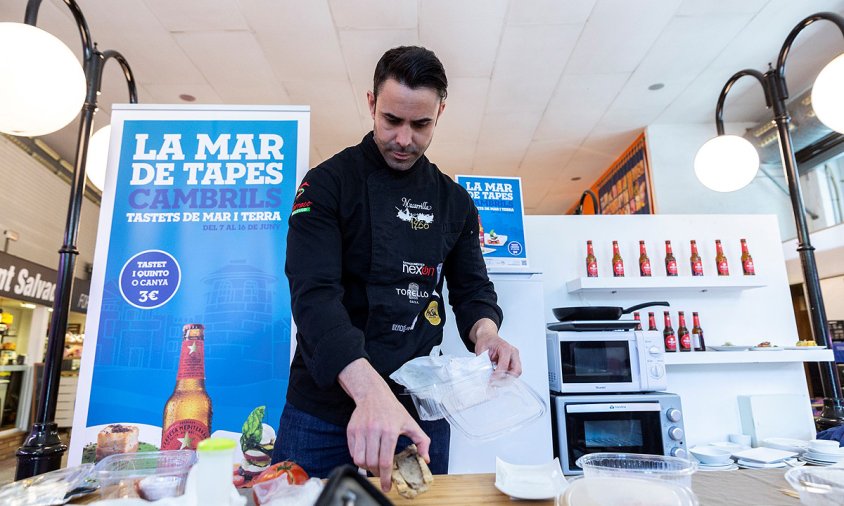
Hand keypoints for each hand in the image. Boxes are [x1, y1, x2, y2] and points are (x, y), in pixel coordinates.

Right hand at [339, 359, 430, 491]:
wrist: (373, 394)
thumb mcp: (411, 423)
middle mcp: (374, 430)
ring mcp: (361, 430)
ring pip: (359, 460)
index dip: (386, 477)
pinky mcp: (351, 430)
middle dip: (377, 473)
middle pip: (372, 462)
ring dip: (366, 467)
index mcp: (390, 431)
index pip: (386, 460)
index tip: (387, 486)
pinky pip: (352, 452)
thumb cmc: (393, 410)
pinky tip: (366, 455)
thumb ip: (422, 441)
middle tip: (381, 474)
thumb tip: (425, 458)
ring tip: (373, 465)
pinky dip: (358, 458)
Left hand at [471, 318, 521, 375]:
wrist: (488, 337)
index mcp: (505, 348)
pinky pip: (513, 373)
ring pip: (516, 373)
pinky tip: (497, 377)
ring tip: (494, 380)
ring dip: (506, 379)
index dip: (497, 375)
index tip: (490, 380)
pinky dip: (506, 377)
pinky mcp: (514, 362)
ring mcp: (515, 357)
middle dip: (505, 379)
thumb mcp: (481, 350)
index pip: (504, 365)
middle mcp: (513, 352)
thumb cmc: (486, 341)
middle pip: (516, 371)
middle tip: (494, 383)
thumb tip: (485, 375)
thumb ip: (484, 362)